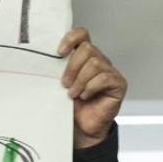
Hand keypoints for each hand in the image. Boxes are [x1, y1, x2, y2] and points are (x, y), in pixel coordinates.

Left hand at [58, 28, 126, 147]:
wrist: (81, 127)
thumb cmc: (71, 105)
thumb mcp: (60, 84)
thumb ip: (57, 69)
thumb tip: (44, 59)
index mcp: (84, 57)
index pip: (82, 34)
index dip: (71, 39)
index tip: (59, 53)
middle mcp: (99, 60)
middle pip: (87, 49)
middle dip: (72, 67)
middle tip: (65, 84)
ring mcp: (110, 71)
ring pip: (94, 63)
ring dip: (80, 80)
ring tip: (73, 93)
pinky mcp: (118, 84)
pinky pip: (104, 78)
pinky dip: (91, 87)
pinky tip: (86, 96)